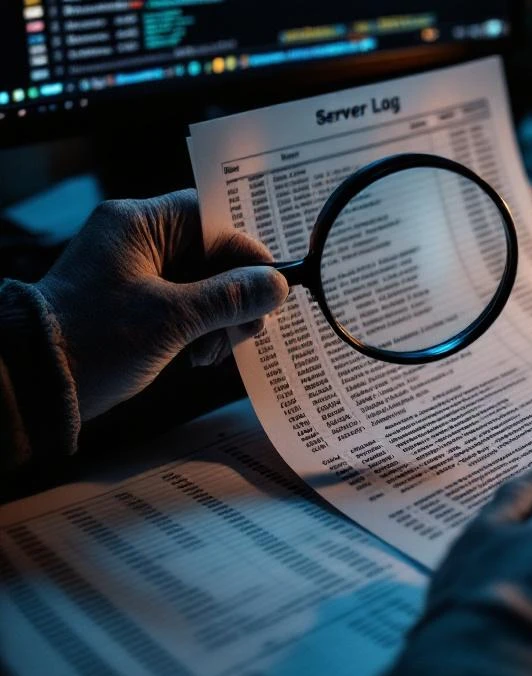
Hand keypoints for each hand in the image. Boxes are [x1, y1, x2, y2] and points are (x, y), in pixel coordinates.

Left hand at [36, 190, 287, 420]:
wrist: (38, 383)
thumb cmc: (94, 340)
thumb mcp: (173, 318)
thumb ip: (230, 297)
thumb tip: (276, 285)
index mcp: (138, 224)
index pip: (212, 218)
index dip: (247, 251)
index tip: (272, 285)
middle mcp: (138, 241)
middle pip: (212, 255)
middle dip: (236, 295)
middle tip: (247, 329)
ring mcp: (136, 273)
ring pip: (205, 284)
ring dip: (222, 318)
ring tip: (216, 352)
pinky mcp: (137, 303)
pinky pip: (187, 305)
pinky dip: (202, 329)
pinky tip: (201, 356)